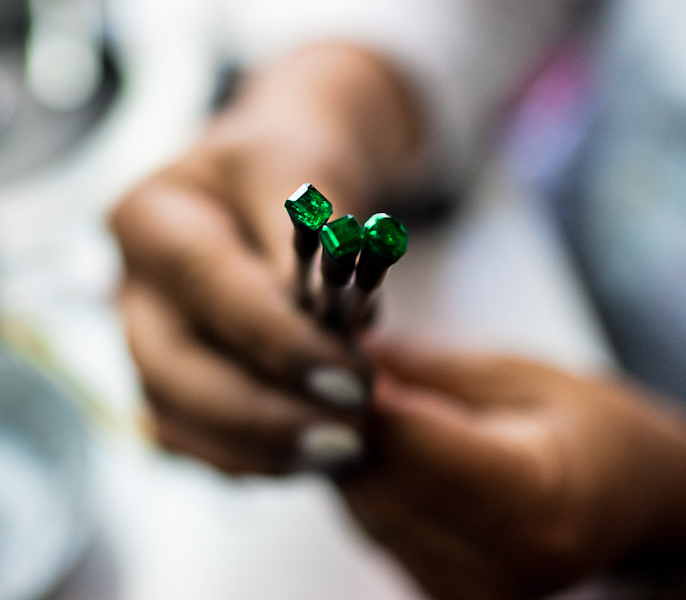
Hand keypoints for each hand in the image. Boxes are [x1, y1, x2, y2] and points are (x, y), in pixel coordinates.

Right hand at [110, 43, 422, 472]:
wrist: (266, 182)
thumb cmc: (285, 165)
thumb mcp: (304, 166)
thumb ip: (319, 237)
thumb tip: (341, 329)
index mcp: (149, 217)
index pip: (206, 283)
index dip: (277, 340)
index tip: (352, 382)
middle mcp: (130, 287)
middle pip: (171, 371)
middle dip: (263, 416)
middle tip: (348, 434)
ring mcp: (140, 342)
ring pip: (175, 420)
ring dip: (259, 449)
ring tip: (341, 450)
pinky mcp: (166, 383)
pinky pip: (192, 442)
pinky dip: (249, 459)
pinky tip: (307, 454)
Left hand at [339, 341, 685, 598]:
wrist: (636, 505)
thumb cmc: (595, 431)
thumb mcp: (522, 377)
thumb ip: (429, 370)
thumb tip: (348, 352)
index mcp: (533, 497)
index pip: (409, 441)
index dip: (359, 394)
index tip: (330, 353)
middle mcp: (499, 560)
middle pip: (376, 479)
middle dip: (343, 418)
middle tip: (333, 367)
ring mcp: (470, 589)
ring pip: (362, 506)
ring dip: (348, 450)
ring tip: (359, 401)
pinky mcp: (446, 596)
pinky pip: (373, 528)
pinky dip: (367, 483)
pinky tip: (380, 447)